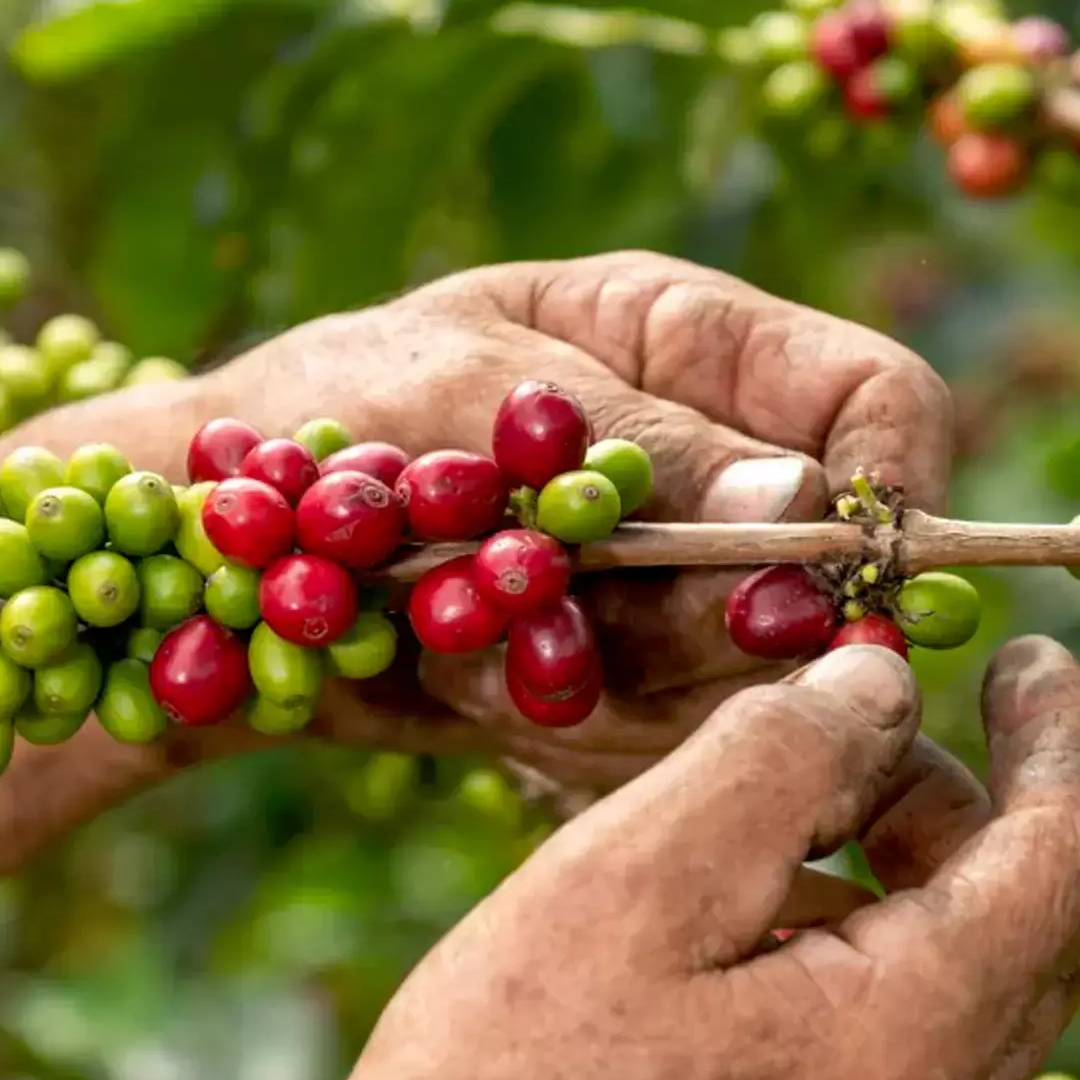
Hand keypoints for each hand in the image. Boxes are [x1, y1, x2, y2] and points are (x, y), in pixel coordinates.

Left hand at [109, 250, 954, 788]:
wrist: (191, 567)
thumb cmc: (313, 425)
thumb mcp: (469, 396)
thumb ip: (642, 451)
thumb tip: (811, 503)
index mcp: (688, 338)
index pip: (878, 397)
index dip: (888, 485)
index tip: (843, 575)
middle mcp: (702, 464)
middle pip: (825, 563)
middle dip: (717, 618)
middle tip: (584, 625)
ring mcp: (660, 586)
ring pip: (744, 671)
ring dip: (615, 680)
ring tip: (468, 636)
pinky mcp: (614, 686)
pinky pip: (657, 741)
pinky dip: (561, 728)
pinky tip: (458, 687)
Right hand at [281, 636, 1079, 1079]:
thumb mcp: (640, 870)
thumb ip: (789, 751)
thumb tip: (884, 687)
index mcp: (923, 1047)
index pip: (1075, 857)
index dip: (1065, 738)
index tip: (1026, 653)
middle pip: (1027, 933)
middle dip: (960, 808)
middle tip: (848, 725)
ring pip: (960, 1007)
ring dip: (898, 893)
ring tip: (757, 830)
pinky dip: (857, 980)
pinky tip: (730, 953)